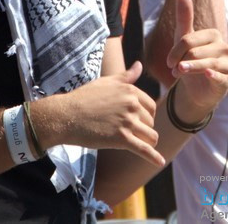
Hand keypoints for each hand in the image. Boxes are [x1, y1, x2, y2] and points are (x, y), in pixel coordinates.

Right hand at [33, 62, 164, 166]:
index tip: (137, 121)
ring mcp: (128, 122)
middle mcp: (132, 104)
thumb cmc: (83, 98)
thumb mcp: (106, 82)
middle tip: (128, 132)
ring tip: (141, 145)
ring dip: (147, 142)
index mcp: (130, 91)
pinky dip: (153, 157)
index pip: (151, 106)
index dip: (145, 115)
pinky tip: (160, 162)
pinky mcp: (122, 139)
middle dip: (143, 128)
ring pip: (151, 136)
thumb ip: (126, 76)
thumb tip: (139, 65)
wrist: (66, 116)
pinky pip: (144, 149)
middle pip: (150, 122)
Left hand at [166, 0, 227, 122]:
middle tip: (173, 70)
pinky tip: (207, 74)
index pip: (189, 39)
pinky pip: (220, 76)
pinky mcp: (227, 80)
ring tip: (178, 72)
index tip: (169, 62)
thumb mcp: (184, 39)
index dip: (175, 51)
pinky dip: (213, 75)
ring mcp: (227, 64)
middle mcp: (224, 47)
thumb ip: (184, 18)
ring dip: (190, 68)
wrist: (198, 88)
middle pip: (196, 51)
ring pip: (208, 64)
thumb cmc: (191, 59)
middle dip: (181, 61)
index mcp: (213, 35)